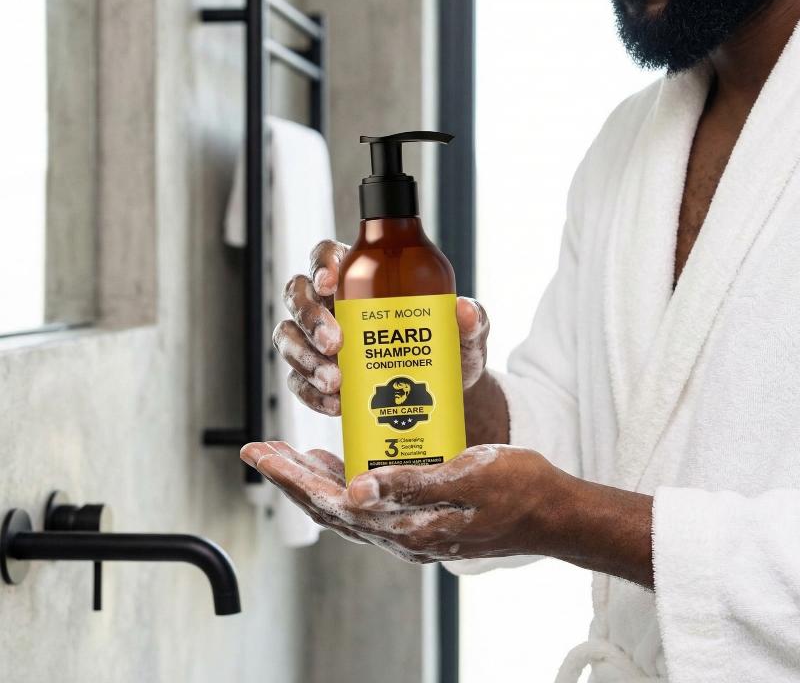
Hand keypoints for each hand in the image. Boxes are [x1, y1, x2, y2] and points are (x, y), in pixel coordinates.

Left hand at [239, 441, 655, 586]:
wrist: (553, 513)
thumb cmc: (518, 488)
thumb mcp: (470, 476)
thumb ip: (413, 484)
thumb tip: (355, 490)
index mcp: (409, 526)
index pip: (334, 503)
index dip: (293, 477)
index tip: (262, 453)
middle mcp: (402, 535)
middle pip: (329, 508)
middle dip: (290, 477)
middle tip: (260, 450)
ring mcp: (409, 531)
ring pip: (344, 509)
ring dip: (311, 482)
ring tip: (285, 455)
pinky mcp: (419, 520)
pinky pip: (367, 506)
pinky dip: (342, 484)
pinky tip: (334, 465)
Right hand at [272, 240, 490, 416]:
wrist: (442, 396)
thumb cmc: (447, 350)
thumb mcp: (465, 336)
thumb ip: (472, 320)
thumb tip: (464, 310)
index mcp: (361, 275)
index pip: (327, 255)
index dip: (320, 264)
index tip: (331, 282)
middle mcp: (332, 303)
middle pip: (298, 294)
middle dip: (309, 318)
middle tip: (335, 343)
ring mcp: (318, 340)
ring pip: (288, 336)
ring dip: (304, 358)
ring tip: (335, 381)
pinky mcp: (316, 376)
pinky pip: (296, 381)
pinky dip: (310, 393)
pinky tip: (335, 404)